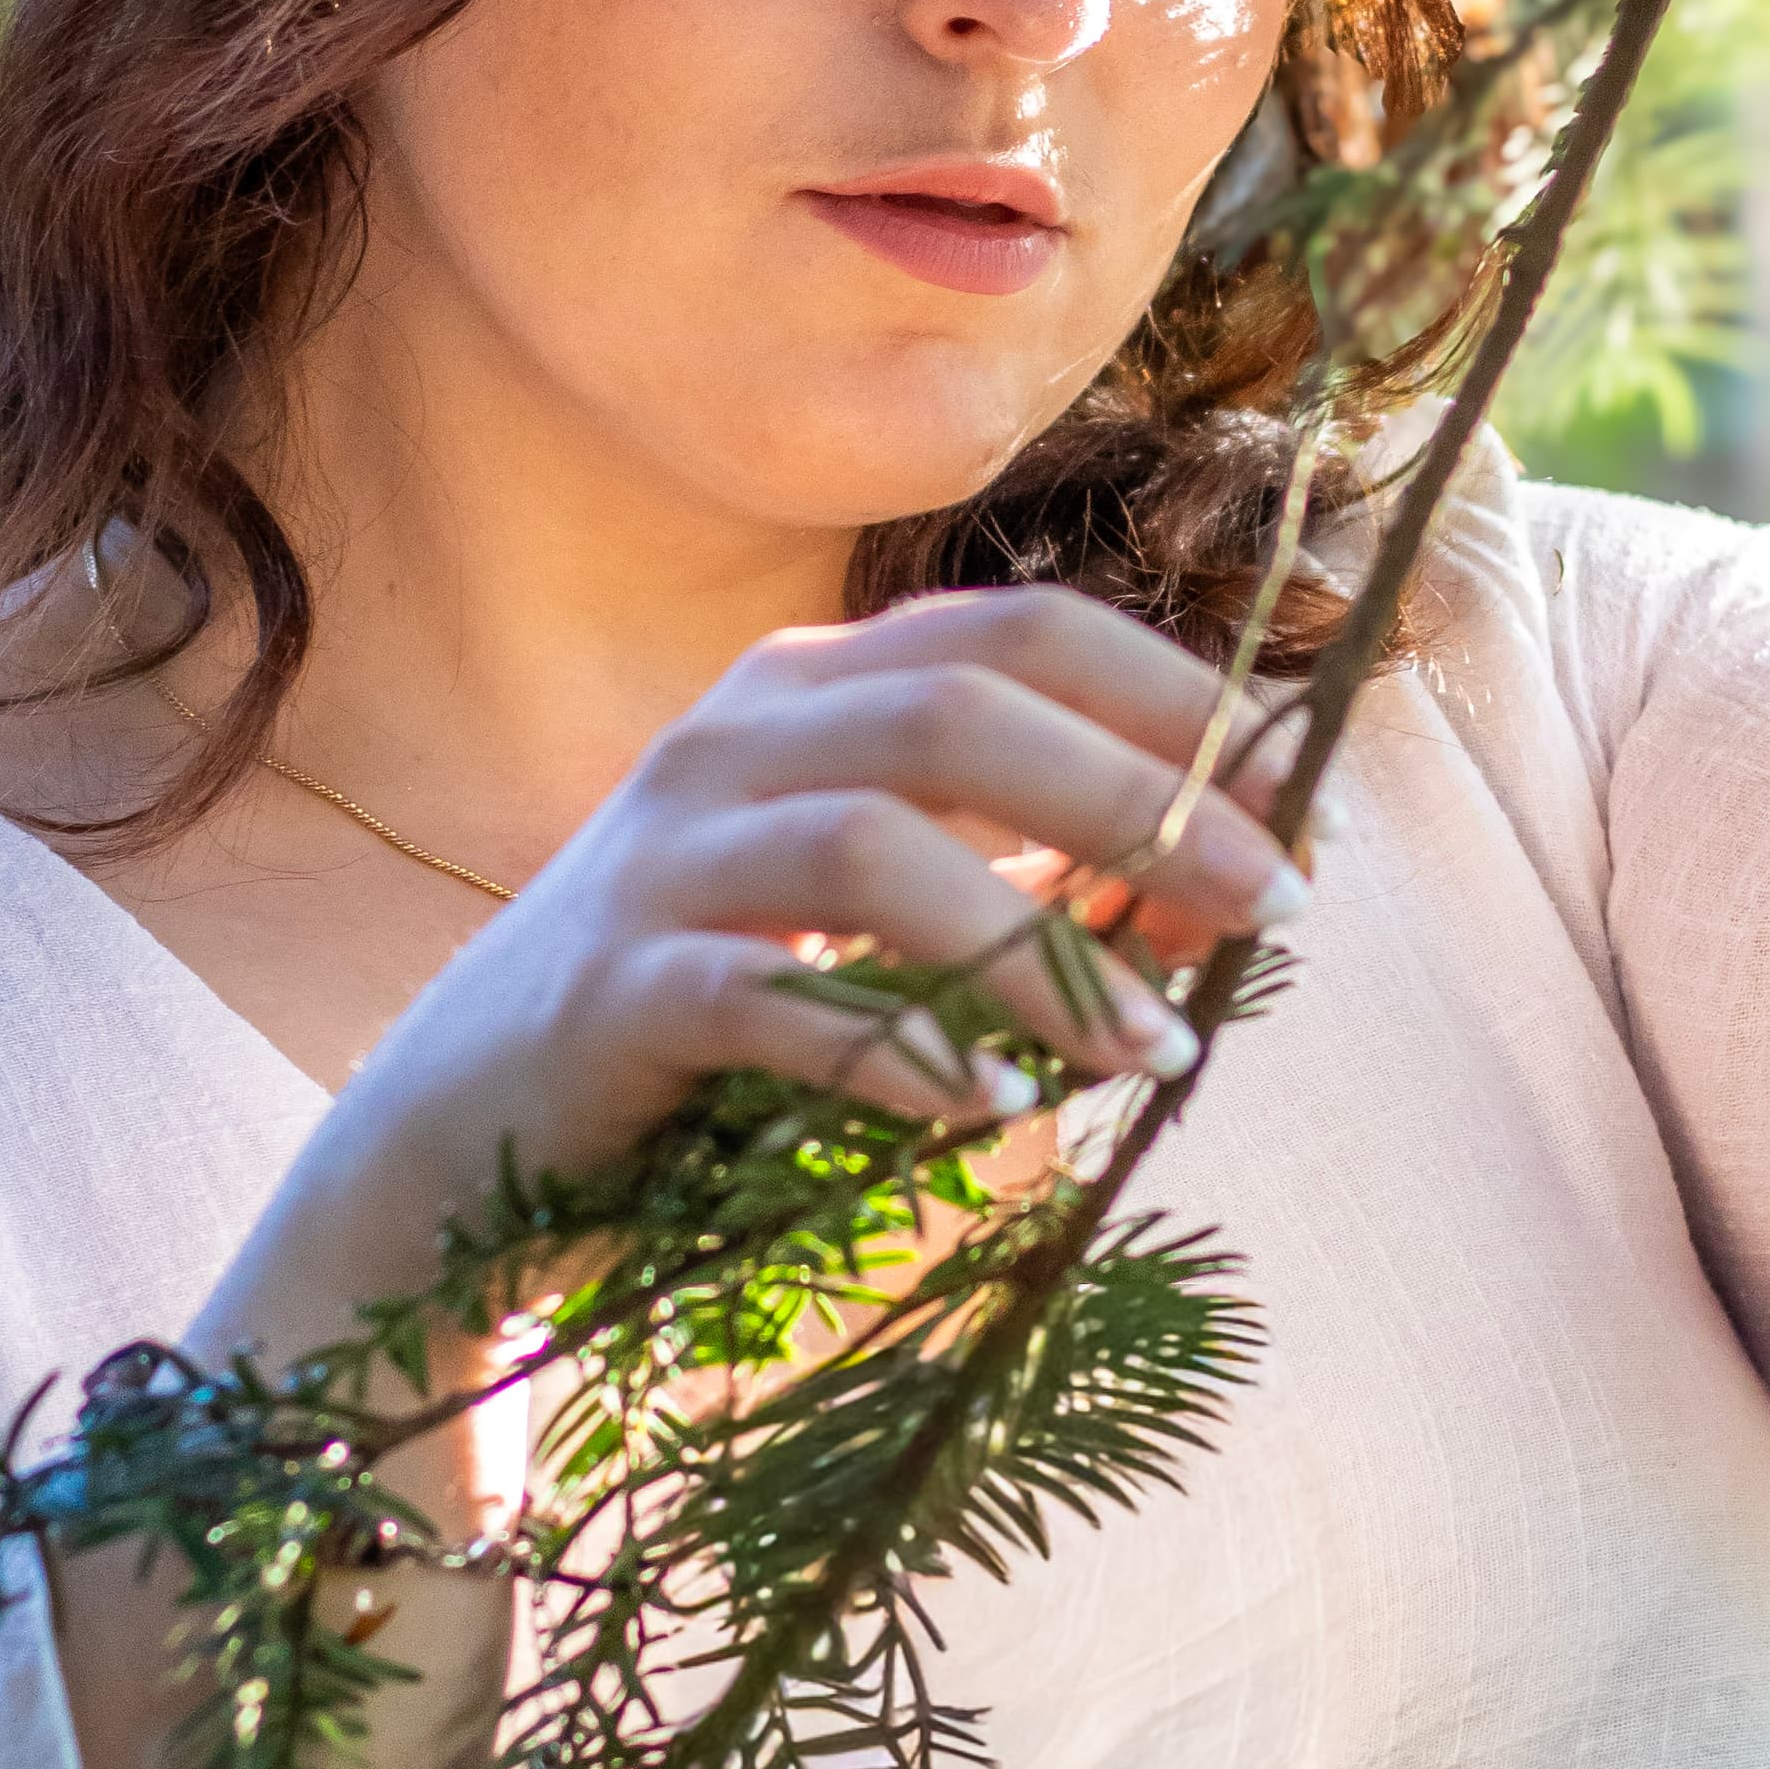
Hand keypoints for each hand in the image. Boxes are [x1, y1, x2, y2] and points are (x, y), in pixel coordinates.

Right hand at [213, 586, 1314, 1370]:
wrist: (466, 1136)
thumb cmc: (711, 1013)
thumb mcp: (873, 913)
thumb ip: (1021, 869)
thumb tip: (1225, 879)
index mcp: (809, 688)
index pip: (1023, 632)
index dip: (1179, 702)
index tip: (1303, 806)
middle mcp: (731, 739)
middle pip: (963, 712)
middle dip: (1147, 804)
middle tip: (1279, 913)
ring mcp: (660, 860)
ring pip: (877, 847)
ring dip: (1045, 950)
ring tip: (1160, 1050)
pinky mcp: (611, 994)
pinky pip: (769, 1000)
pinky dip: (900, 1049)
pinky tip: (995, 1109)